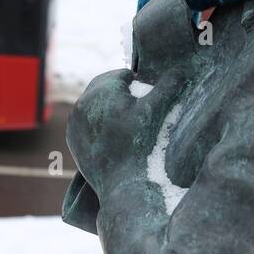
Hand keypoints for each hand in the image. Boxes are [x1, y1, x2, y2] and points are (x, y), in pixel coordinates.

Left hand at [67, 68, 186, 196]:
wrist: (122, 184)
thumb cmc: (140, 144)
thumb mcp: (156, 112)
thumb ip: (168, 86)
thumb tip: (180, 69)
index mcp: (101, 90)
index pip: (121, 75)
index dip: (136, 82)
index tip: (146, 94)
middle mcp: (83, 102)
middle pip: (104, 87)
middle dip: (120, 92)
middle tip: (138, 104)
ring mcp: (75, 121)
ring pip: (94, 104)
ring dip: (108, 105)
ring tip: (126, 118)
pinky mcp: (72, 137)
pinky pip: (86, 121)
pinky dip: (98, 122)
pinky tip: (113, 132)